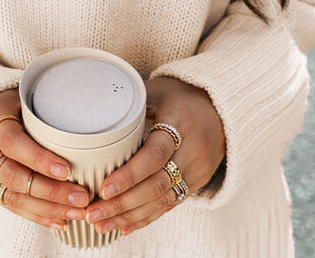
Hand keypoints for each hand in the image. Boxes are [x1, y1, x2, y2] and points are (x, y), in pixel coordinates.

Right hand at [0, 88, 89, 230]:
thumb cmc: (9, 103)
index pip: (13, 143)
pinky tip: (61, 220)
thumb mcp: (22, 97)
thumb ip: (45, 109)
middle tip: (82, 197)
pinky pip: (11, 206)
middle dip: (50, 191)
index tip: (67, 170)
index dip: (39, 159)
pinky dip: (38, 215)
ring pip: (14, 197)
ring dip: (48, 208)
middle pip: (14, 176)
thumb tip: (84, 119)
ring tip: (77, 212)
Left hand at [85, 76, 225, 235]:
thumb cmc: (182, 94)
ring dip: (129, 215)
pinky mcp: (196, 183)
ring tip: (100, 224)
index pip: (155, 155)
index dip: (129, 174)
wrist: (222, 108)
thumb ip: (131, 98)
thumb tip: (94, 103)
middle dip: (123, 203)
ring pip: (162, 201)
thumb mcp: (158, 89)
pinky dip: (145, 217)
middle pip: (157, 185)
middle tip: (93, 213)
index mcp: (180, 123)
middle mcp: (192, 151)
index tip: (104, 188)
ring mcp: (197, 171)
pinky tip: (123, 225)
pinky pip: (170, 204)